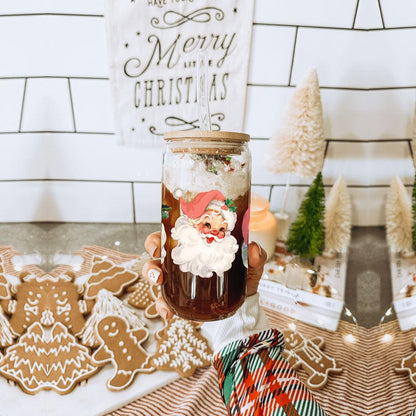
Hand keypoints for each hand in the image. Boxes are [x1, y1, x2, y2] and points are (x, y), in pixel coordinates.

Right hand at [142, 231, 266, 319]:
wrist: (242, 305)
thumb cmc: (242, 277)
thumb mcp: (250, 266)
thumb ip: (255, 257)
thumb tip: (253, 248)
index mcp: (194, 246)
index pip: (172, 235)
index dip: (160, 235)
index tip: (159, 240)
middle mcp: (181, 261)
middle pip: (156, 253)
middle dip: (151, 256)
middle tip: (157, 262)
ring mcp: (176, 280)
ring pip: (155, 275)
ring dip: (151, 276)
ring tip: (158, 282)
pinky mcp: (178, 299)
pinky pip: (164, 302)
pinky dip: (162, 307)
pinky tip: (168, 314)